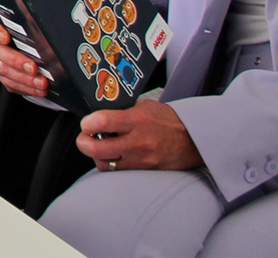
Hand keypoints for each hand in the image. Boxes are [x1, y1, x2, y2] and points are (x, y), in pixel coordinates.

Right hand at [0, 10, 49, 98]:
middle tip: (33, 67)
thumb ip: (35, 17)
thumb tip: (36, 12)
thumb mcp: (42, 24)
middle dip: (15, 61)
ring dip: (24, 78)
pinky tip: (40, 88)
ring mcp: (1, 60)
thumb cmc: (47, 34)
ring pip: (3, 71)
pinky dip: (27, 88)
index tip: (5, 37)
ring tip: (42, 82)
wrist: (56, 56)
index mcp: (2, 23)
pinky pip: (11, 84)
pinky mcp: (7, 77)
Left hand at [79, 99, 202, 171]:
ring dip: (96, 155)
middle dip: (83, 143)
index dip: (87, 123)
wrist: (194, 141)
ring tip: (99, 146)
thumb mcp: (145, 106)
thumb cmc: (168, 121)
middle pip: (96, 149)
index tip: (86, 123)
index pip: (103, 122)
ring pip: (104, 164)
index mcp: (138, 120)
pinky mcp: (143, 171)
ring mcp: (140, 159)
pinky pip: (117, 171)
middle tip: (85, 137)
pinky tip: (112, 155)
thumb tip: (97, 115)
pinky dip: (110, 164)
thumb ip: (121, 111)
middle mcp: (138, 142)